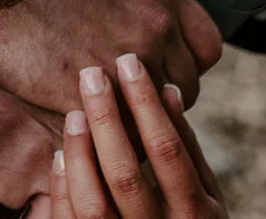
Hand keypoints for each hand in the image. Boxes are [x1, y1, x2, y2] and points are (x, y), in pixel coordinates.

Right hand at [0, 0, 222, 115]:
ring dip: (133, 117)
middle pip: (187, 87)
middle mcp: (153, 28)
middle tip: (124, 91)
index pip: (209, 46)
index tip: (156, 61)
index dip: (186, 57)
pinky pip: (117, 130)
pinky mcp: (90, 93)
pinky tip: (78, 117)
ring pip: (154, 116)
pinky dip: (104, 130)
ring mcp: (124, 63)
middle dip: (161, 92)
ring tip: (103, 109)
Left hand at [38, 56, 225, 218]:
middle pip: (125, 174)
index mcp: (194, 212)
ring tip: (75, 112)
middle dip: (106, 119)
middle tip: (91, 74)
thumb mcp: (205, 190)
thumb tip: (167, 89)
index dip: (146, 104)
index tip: (128, 62)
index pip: (166, 150)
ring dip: (81, 153)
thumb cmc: (194, 218)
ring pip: (93, 204)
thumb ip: (187, 146)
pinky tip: (60, 154)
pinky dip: (63, 189)